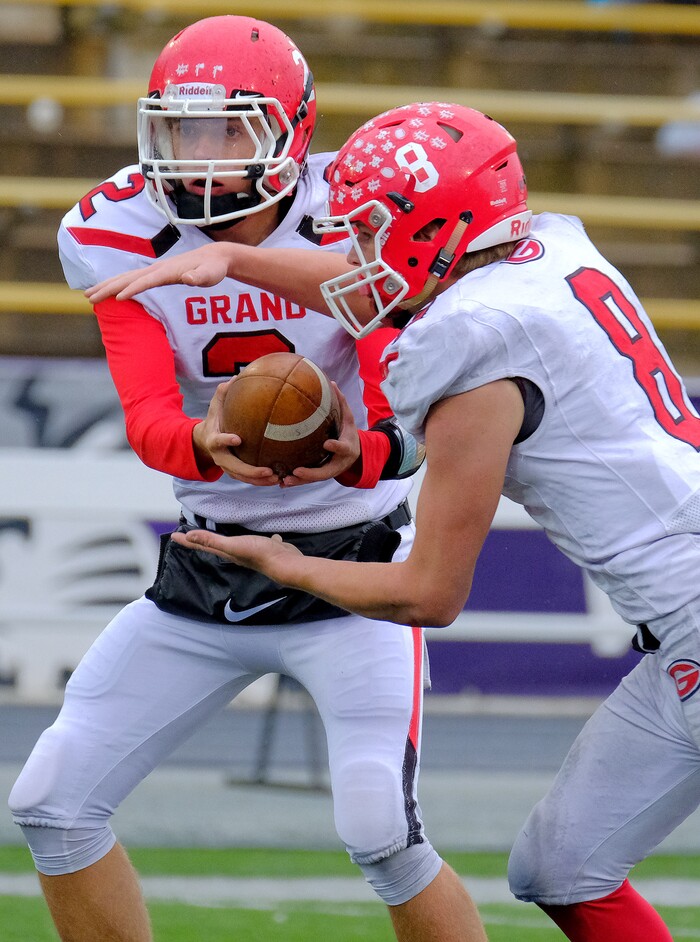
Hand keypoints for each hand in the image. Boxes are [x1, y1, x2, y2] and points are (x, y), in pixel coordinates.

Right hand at [85, 243, 236, 302]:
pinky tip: (108, 292)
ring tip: (88, 295)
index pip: (146, 281)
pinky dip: (117, 285)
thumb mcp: (211, 274)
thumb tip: (189, 278)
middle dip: (108, 287)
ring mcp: (154, 270)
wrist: (214, 257)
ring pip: (125, 278)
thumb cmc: (213, 268)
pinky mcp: (155, 274)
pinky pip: (131, 280)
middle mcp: (157, 269)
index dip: (133, 289)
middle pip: (127, 278)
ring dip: (106, 286)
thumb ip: (200, 277)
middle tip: (89, 298)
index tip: (118, 299)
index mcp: (167, 271)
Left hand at [171, 529, 301, 579]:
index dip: (188, 541)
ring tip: (215, 536)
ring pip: (231, 545)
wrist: (286, 564)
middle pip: (213, 546)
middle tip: (189, 536)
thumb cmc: (259, 554)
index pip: (202, 546)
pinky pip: (254, 541)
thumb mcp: (234, 545)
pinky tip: (256, 535)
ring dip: (220, 540)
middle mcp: (235, 553)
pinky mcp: (263, 547)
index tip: (174, 537)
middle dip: (201, 541)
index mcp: (226, 553)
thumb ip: (212, 540)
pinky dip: (252, 538)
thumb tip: (189, 536)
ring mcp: (250, 551)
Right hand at [194, 380, 277, 485]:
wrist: (204, 440)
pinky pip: (248, 479)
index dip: (226, 440)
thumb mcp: (215, 405)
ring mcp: (227, 467)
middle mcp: (219, 457)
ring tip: (278, 478)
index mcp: (213, 440)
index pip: (218, 441)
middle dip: (251, 472)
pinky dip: (262, 481)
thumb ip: (223, 393)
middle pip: (234, 468)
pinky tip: (279, 478)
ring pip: (243, 478)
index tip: (237, 438)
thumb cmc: (215, 418)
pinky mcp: (235, 472)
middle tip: (268, 471)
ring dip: (259, 481)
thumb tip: (237, 376)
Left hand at [278, 384, 360, 486]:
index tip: (327, 443)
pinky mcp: (321, 474)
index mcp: (347, 449)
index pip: (343, 448)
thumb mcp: (349, 419)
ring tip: (285, 481)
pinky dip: (296, 481)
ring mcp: (329, 471)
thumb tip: (330, 382)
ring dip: (300, 481)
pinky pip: (308, 479)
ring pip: (314, 479)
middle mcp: (338, 463)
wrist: (355, 454)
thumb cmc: (349, 434)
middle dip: (311, 473)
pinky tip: (282, 482)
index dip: (336, 447)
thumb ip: (341, 403)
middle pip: (325, 472)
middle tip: (298, 471)